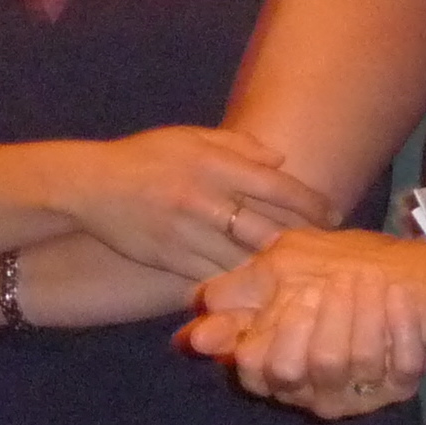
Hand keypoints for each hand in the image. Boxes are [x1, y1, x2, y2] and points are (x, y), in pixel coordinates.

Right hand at [65, 128, 331, 281]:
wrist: (91, 186)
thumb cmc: (145, 156)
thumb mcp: (189, 136)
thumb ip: (236, 146)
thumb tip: (281, 161)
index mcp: (210, 163)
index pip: (275, 185)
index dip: (310, 202)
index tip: (334, 214)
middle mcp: (202, 198)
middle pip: (266, 229)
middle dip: (301, 242)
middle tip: (325, 251)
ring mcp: (185, 232)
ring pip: (243, 259)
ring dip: (274, 269)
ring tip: (301, 274)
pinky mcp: (170, 258)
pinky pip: (214, 276)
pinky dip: (240, 283)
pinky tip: (259, 288)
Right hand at [181, 227, 425, 416]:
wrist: (406, 273)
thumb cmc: (330, 269)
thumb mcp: (275, 273)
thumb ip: (236, 300)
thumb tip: (196, 337)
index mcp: (273, 367)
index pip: (255, 367)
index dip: (271, 334)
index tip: (294, 296)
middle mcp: (310, 390)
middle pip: (297, 370)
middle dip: (315, 321)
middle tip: (332, 282)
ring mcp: (355, 393)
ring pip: (350, 364)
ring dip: (359, 313)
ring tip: (368, 279)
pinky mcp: (399, 388)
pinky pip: (400, 367)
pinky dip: (399, 326)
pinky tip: (396, 296)